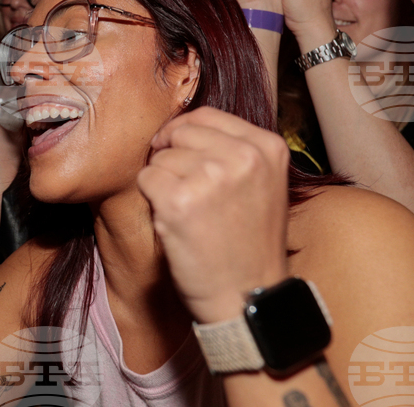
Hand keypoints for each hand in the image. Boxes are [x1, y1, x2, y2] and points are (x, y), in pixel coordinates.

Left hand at [138, 107, 289, 323]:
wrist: (246, 297)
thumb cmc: (249, 244)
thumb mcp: (263, 184)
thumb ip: (233, 150)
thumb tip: (182, 126)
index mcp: (267, 147)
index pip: (207, 115)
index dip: (183, 132)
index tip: (178, 151)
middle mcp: (243, 156)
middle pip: (180, 133)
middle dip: (172, 158)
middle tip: (185, 191)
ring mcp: (211, 177)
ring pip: (160, 157)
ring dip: (163, 183)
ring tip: (188, 213)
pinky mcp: (180, 200)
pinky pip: (146, 179)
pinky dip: (152, 200)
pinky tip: (174, 222)